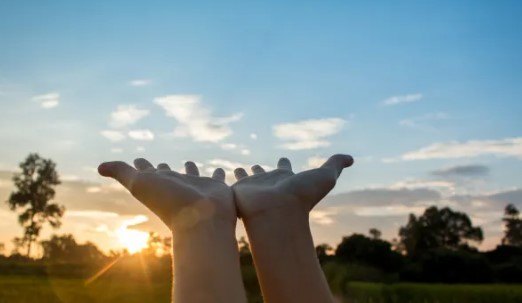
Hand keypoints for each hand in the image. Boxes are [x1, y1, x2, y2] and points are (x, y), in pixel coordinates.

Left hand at [98, 158, 234, 229]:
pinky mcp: (216, 188)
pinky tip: (223, 170)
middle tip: (161, 163)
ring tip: (190, 162)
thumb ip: (122, 173)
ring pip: (193, 175)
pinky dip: (219, 174)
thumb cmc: (169, 202)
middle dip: (164, 169)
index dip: (141, 166)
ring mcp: (196, 188)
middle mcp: (177, 186)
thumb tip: (99, 167)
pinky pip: (218, 178)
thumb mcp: (140, 184)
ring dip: (191, 169)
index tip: (137, 159)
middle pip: (169, 175)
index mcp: (159, 184)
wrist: (202, 219)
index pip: (147, 173)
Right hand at [231, 154, 352, 302]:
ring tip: (235, 169)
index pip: (285, 168)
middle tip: (253, 165)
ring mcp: (253, 188)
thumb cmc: (302, 197)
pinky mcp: (238, 193)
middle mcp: (269, 184)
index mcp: (286, 179)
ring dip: (241, 174)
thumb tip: (351, 158)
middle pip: (264, 174)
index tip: (283, 158)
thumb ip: (335, 164)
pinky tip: (218, 176)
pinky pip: (229, 183)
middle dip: (259, 170)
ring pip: (246, 179)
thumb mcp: (325, 176)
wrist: (278, 213)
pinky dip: (224, 179)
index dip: (284, 163)